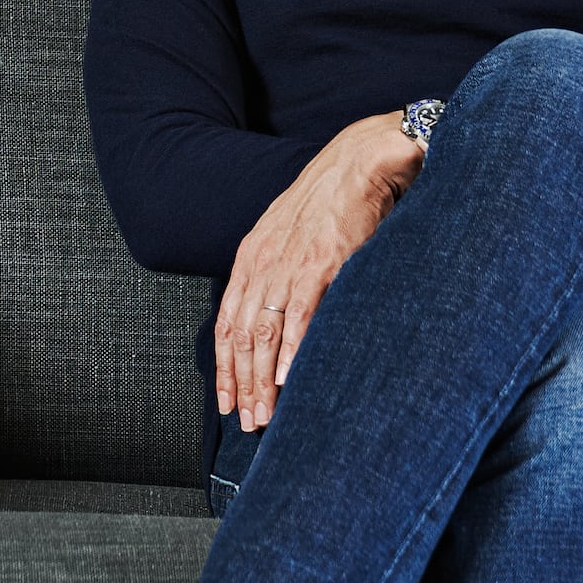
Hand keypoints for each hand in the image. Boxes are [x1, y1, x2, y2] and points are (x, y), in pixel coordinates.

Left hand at [217, 114, 421, 432]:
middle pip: (240, 336)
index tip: (227, 401)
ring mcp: (290, 264)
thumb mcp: (287, 233)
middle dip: (241, 384)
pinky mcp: (322, 264)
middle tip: (247, 421)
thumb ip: (275, 272)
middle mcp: (262, 263)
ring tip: (265, 414)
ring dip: (263, 380)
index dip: (224, 367)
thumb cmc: (329, 200)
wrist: (358, 161)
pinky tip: (289, 381)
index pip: (226, 323)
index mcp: (251, 256)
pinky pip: (301, 316)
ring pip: (265, 334)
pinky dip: (292, 352)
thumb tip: (273, 318)